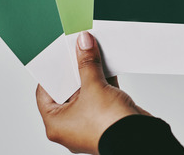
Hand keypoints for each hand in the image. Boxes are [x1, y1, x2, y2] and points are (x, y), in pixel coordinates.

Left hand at [36, 32, 150, 153]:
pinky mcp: (106, 118)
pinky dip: (104, 82)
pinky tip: (108, 66)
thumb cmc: (109, 127)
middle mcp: (70, 126)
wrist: (138, 138)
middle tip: (77, 52)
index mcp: (56, 124)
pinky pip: (101, 96)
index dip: (52, 73)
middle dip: (74, 70)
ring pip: (86, 93)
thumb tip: (83, 45)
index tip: (59, 56)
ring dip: (91, 74)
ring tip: (93, 55)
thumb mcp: (94, 87)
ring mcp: (89, 123)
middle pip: (67, 91)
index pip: (45, 93)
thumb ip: (87, 64)